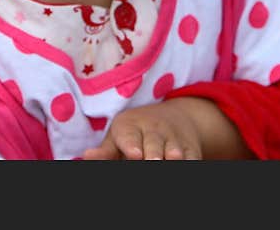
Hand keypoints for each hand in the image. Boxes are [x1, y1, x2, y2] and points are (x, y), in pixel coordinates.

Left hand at [82, 99, 202, 159]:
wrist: (173, 118)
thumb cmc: (135, 134)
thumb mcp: (118, 137)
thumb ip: (105, 151)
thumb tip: (87, 156)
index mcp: (130, 126)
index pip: (129, 136)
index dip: (132, 145)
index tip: (134, 154)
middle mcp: (154, 130)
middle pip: (153, 146)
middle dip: (153, 155)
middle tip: (151, 161)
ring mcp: (174, 138)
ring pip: (174, 152)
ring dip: (173, 158)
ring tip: (172, 159)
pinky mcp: (191, 148)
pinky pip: (192, 157)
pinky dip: (189, 160)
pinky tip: (183, 161)